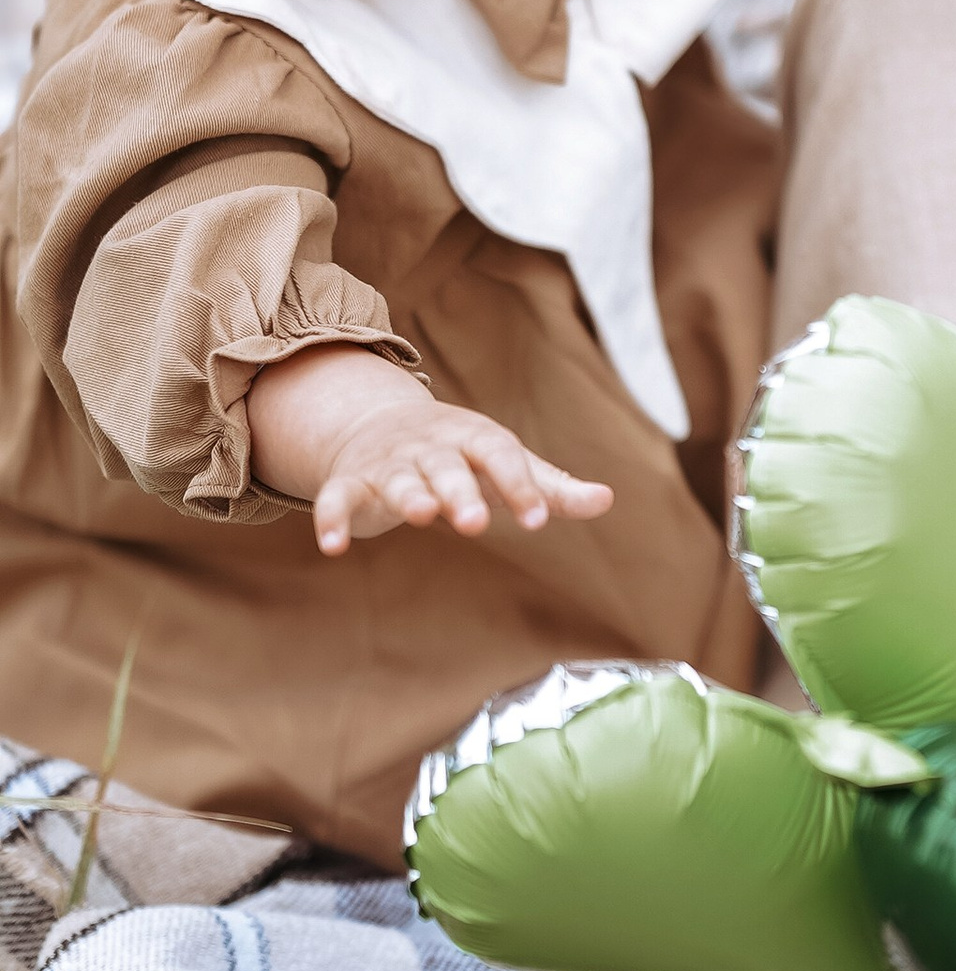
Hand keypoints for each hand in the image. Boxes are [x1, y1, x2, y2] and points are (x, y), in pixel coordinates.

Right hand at [246, 343, 614, 557]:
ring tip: (419, 513)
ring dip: (407, 495)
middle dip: (460, 492)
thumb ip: (552, 488)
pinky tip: (335, 546)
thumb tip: (607, 500)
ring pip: (398, 478)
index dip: (520, 487)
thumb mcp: (507, 464)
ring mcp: (390, 463)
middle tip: (474, 522)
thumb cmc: (462, 454)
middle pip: (448, 467)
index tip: (538, 520)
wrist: (380, 423)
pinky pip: (339, 498)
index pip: (502, 457)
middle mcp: (433, 447)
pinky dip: (333, 519)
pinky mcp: (350, 481)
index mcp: (476, 438)